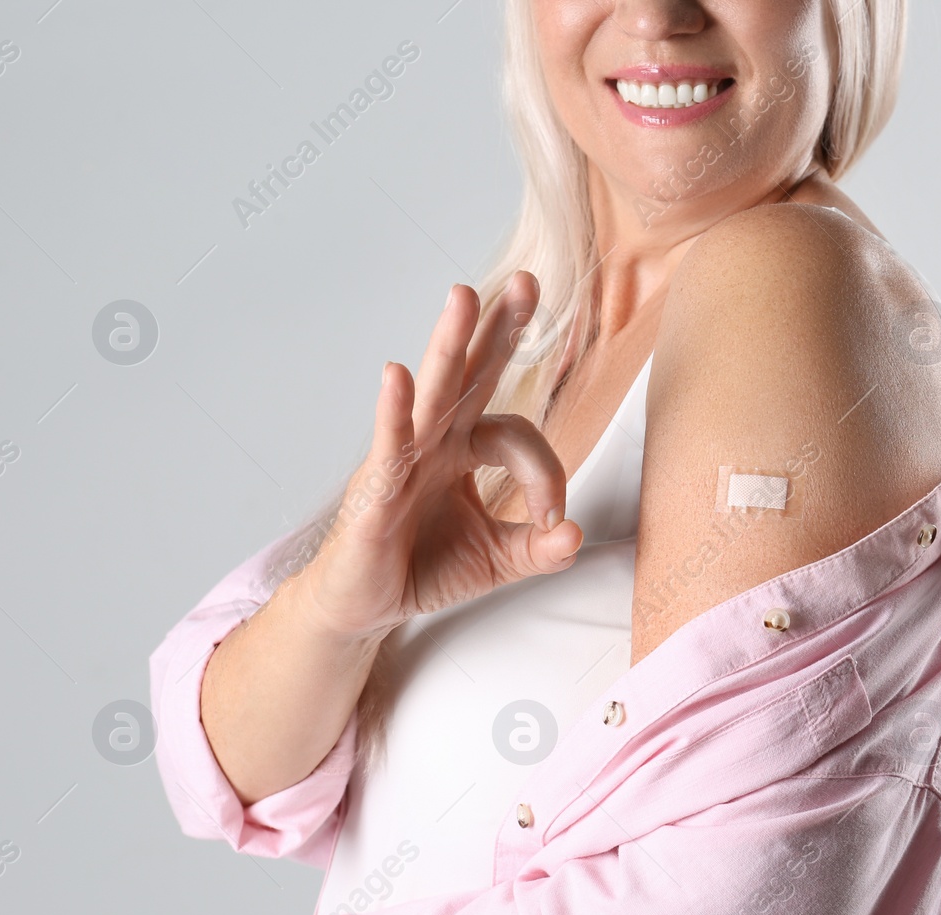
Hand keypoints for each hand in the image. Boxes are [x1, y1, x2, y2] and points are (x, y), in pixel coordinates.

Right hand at [298, 271, 582, 638]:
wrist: (365, 607)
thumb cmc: (423, 569)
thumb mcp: (497, 560)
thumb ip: (540, 549)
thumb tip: (576, 533)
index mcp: (464, 449)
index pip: (517, 436)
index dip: (545, 474)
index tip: (554, 519)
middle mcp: (434, 441)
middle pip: (471, 374)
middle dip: (498, 328)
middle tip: (528, 281)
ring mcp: (402, 459)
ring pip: (432, 393)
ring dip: (449, 344)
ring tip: (463, 296)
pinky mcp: (375, 490)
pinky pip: (388, 444)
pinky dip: (393, 411)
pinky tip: (396, 377)